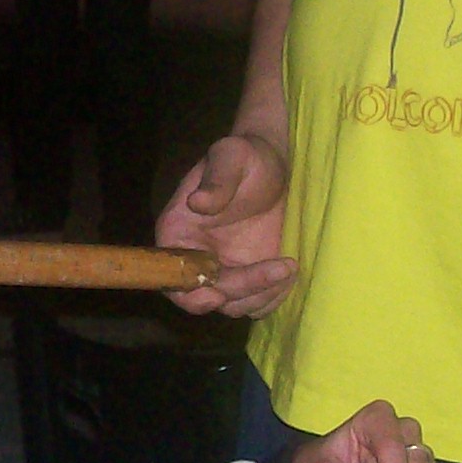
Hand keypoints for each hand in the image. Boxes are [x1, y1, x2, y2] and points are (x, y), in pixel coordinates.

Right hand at [157, 133, 293, 316]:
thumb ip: (217, 179)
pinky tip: (289, 274)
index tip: (217, 292)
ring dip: (261, 296)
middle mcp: (195, 258)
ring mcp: (222, 270)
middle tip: (278, 269)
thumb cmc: (247, 156)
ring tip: (288, 267)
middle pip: (205, 296)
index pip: (172, 274)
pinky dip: (272, 298)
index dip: (188, 292)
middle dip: (241, 290)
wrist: (273, 165)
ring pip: (233, 305)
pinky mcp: (249, 276)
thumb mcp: (232, 157)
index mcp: (177, 233)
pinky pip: (255, 302)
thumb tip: (198, 202)